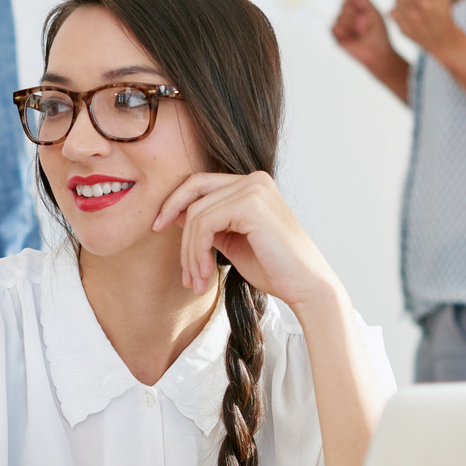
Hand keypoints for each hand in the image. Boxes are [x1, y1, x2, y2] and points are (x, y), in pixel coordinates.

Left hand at [153, 170, 340, 309]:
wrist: (306, 286)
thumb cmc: (273, 267)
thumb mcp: (232, 241)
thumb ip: (209, 224)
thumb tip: (174, 213)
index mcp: (251, 184)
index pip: (200, 183)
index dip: (174, 202)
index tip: (158, 227)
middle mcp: (254, 179)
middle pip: (194, 192)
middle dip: (175, 225)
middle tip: (177, 264)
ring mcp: (254, 188)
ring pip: (196, 214)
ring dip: (189, 252)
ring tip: (195, 281)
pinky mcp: (251, 204)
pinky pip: (204, 224)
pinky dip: (197, 252)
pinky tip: (204, 274)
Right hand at [331, 0, 395, 68]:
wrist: (379, 52)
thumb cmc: (379, 32)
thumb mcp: (372, 9)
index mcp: (355, 6)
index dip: (359, 1)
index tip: (367, 11)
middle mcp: (346, 14)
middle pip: (344, 3)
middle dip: (357, 13)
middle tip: (366, 24)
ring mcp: (340, 25)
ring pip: (340, 15)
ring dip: (353, 24)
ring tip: (361, 32)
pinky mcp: (335, 36)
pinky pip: (335, 27)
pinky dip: (345, 32)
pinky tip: (352, 38)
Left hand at [389, 0, 459, 54]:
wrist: (444, 40)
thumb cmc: (441, 12)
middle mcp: (422, 4)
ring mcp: (412, 18)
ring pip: (396, 0)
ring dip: (402, 1)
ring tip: (415, 8)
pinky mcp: (404, 28)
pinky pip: (392, 11)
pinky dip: (398, 12)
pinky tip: (410, 16)